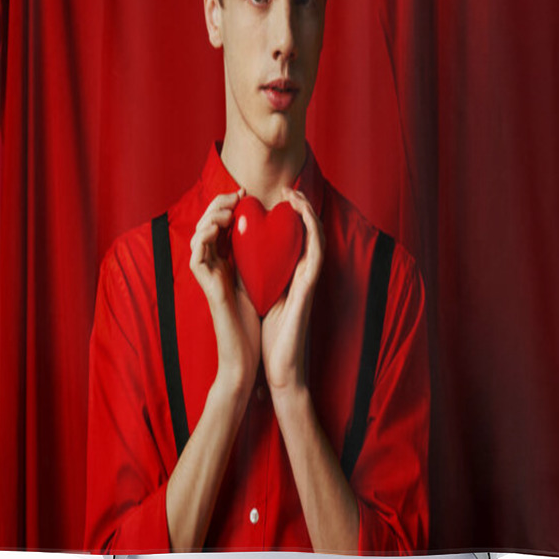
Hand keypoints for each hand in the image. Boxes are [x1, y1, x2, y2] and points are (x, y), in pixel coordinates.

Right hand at [189, 189, 260, 391]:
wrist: (247, 353)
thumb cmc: (255, 321)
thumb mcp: (261, 280)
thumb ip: (260, 257)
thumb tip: (277, 233)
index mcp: (225, 262)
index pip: (220, 224)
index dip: (228, 204)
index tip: (246, 193)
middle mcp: (213, 266)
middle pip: (206, 225)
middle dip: (219, 204)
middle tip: (237, 194)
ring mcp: (207, 276)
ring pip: (197, 236)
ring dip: (211, 216)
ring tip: (228, 207)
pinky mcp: (206, 287)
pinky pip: (196, 257)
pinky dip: (204, 238)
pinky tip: (219, 228)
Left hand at [261, 187, 324, 394]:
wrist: (280, 368)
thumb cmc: (269, 338)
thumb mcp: (258, 298)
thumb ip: (257, 277)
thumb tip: (241, 258)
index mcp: (291, 276)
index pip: (294, 238)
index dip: (290, 216)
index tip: (275, 199)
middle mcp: (304, 275)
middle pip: (308, 233)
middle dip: (301, 208)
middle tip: (287, 189)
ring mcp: (309, 281)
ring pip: (316, 237)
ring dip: (308, 213)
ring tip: (295, 195)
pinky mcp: (310, 288)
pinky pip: (316, 253)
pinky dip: (312, 231)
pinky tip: (304, 216)